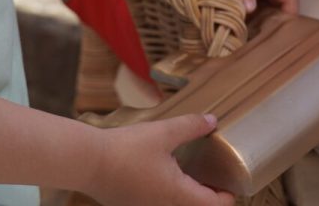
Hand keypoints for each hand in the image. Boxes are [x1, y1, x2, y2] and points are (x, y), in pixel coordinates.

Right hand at [83, 114, 233, 205]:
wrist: (86, 162)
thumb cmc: (126, 149)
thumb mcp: (163, 132)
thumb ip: (191, 127)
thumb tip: (213, 121)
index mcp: (177, 194)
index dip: (226, 197)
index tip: (231, 184)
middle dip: (207, 197)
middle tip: (215, 177)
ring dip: (187, 196)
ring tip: (193, 174)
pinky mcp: (132, 205)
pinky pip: (158, 204)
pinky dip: (169, 195)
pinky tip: (165, 174)